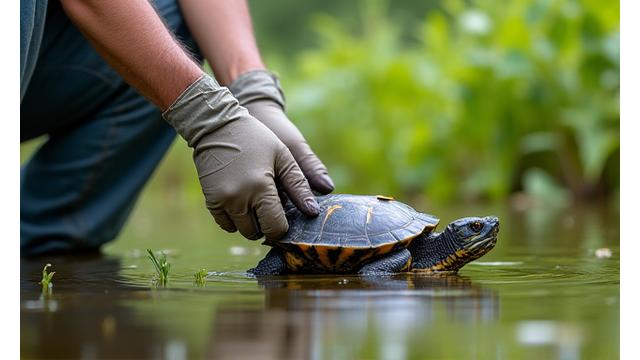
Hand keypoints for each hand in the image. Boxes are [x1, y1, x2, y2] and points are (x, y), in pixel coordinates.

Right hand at [163, 75, 319, 239]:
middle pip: (257, 233)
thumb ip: (299, 186)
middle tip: (271, 204)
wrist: (217, 126)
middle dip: (267, 224)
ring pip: (241, 230)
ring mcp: (222, 201)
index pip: (275, 228)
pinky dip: (235, 219)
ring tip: (256, 200)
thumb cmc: (256, 138)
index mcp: (260, 188)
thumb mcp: (283, 156)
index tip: (285, 215)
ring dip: (251, 222)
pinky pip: (225, 224)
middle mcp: (239, 199)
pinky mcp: (210, 200)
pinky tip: (242, 201)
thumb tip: (312, 212)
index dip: (283, 227)